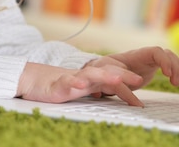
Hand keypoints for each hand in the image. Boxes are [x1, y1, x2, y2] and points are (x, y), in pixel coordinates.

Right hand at [16, 62, 144, 105]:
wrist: (38, 81)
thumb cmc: (65, 87)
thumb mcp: (87, 92)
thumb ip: (103, 93)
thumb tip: (125, 103)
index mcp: (96, 80)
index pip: (116, 83)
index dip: (129, 91)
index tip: (141, 105)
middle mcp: (87, 77)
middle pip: (109, 72)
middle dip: (124, 76)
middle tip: (140, 80)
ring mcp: (74, 78)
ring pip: (92, 74)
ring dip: (105, 75)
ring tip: (117, 79)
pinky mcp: (60, 83)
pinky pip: (68, 81)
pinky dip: (75, 81)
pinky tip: (81, 83)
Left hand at [87, 46, 178, 89]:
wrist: (105, 68)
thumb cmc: (107, 71)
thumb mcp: (110, 77)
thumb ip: (116, 83)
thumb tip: (115, 95)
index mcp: (136, 55)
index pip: (155, 52)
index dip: (164, 61)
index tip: (167, 74)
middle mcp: (145, 55)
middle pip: (165, 53)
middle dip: (174, 66)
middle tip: (175, 82)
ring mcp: (150, 59)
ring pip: (169, 57)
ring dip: (176, 68)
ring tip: (177, 82)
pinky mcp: (152, 66)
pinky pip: (168, 63)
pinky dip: (175, 69)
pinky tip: (178, 78)